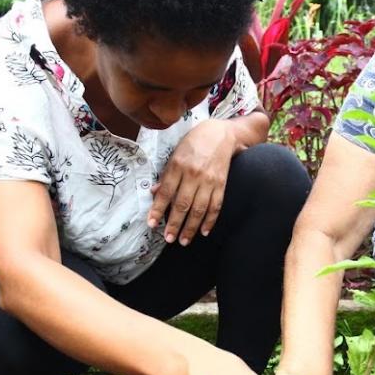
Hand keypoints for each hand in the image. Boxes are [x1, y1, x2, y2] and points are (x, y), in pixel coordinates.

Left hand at [148, 120, 238, 245]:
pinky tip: (204, 232)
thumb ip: (166, 175)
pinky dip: (210, 220)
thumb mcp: (175, 154)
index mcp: (178, 165)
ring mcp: (209, 180)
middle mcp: (193, 174)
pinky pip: (216, 206)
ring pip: (199, 209)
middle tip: (168, 239)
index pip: (166, 192)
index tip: (152, 224)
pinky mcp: (222, 184)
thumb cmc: (194, 143)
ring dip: (191, 227)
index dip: (158, 210)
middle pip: (182, 204)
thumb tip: (154, 193)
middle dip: (175, 224)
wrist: (221, 134)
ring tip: (183, 241)